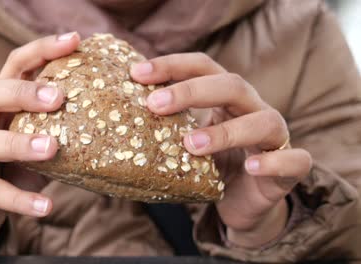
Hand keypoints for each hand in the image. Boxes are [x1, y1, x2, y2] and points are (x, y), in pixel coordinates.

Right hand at [0, 32, 79, 255]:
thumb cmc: (15, 166)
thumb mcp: (38, 138)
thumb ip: (62, 125)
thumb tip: (114, 114)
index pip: (16, 65)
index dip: (42, 50)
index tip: (75, 40)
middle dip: (23, 92)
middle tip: (58, 98)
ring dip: (19, 143)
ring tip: (51, 148)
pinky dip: (19, 199)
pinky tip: (46, 206)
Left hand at [130, 53, 312, 247]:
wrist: (244, 203)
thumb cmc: (212, 167)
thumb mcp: (185, 144)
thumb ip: (164, 130)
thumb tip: (113, 123)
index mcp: (226, 98)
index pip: (203, 67)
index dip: (172, 66)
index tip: (136, 73)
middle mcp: (252, 108)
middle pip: (231, 85)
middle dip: (191, 91)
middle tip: (154, 104)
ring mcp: (275, 136)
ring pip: (262, 121)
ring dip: (225, 131)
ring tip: (190, 144)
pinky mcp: (291, 167)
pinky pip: (293, 160)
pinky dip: (273, 162)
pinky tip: (249, 167)